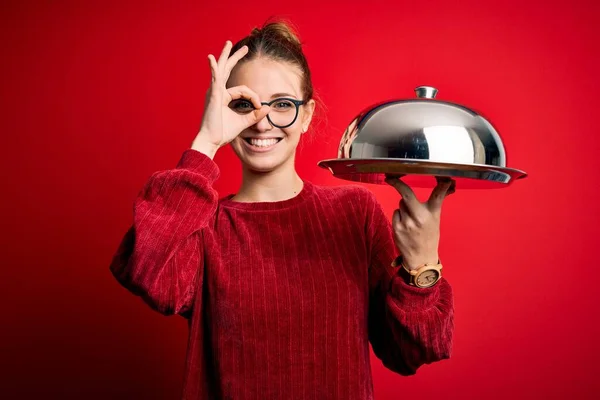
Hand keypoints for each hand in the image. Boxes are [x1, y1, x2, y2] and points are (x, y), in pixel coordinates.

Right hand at [191, 41, 270, 157]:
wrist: (211, 140)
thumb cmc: (223, 133)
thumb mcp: (243, 122)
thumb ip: (255, 115)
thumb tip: (267, 108)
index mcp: (223, 97)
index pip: (243, 90)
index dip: (254, 97)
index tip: (259, 107)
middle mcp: (217, 91)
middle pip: (227, 70)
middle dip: (236, 58)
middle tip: (245, 48)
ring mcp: (214, 92)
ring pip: (222, 69)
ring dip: (226, 56)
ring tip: (228, 43)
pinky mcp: (213, 95)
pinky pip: (215, 78)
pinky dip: (214, 68)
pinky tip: (212, 58)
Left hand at [384, 175, 455, 270]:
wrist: (421, 258)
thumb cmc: (429, 236)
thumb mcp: (436, 219)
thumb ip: (436, 202)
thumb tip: (448, 186)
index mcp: (432, 213)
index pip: (438, 195)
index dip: (443, 186)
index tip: (445, 179)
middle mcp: (420, 217)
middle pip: (406, 194)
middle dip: (397, 184)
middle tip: (390, 178)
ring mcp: (407, 223)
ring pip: (401, 204)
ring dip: (404, 207)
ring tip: (411, 219)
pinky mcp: (397, 228)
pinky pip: (396, 213)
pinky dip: (399, 216)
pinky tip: (405, 225)